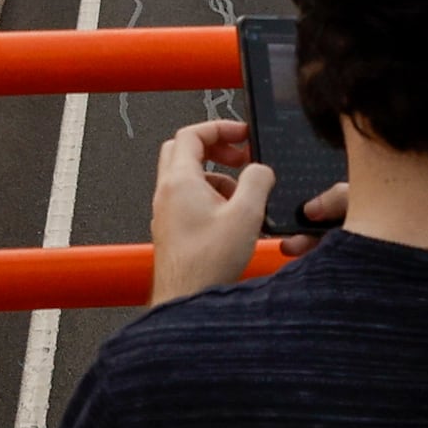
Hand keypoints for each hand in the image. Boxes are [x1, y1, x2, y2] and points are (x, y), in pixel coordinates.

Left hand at [149, 118, 269, 305]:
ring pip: (187, 177)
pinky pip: (188, 200)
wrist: (186, 300)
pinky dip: (209, 197)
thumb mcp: (246, 215)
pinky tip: (230, 218)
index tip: (241, 134)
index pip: (192, 134)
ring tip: (241, 193)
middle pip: (184, 150)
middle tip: (240, 157)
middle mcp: (167, 193)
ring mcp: (166, 212)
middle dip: (215, 148)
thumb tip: (261, 169)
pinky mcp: (171, 230)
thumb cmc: (206, 265)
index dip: (220, 128)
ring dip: (215, 175)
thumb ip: (257, 181)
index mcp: (180, 181)